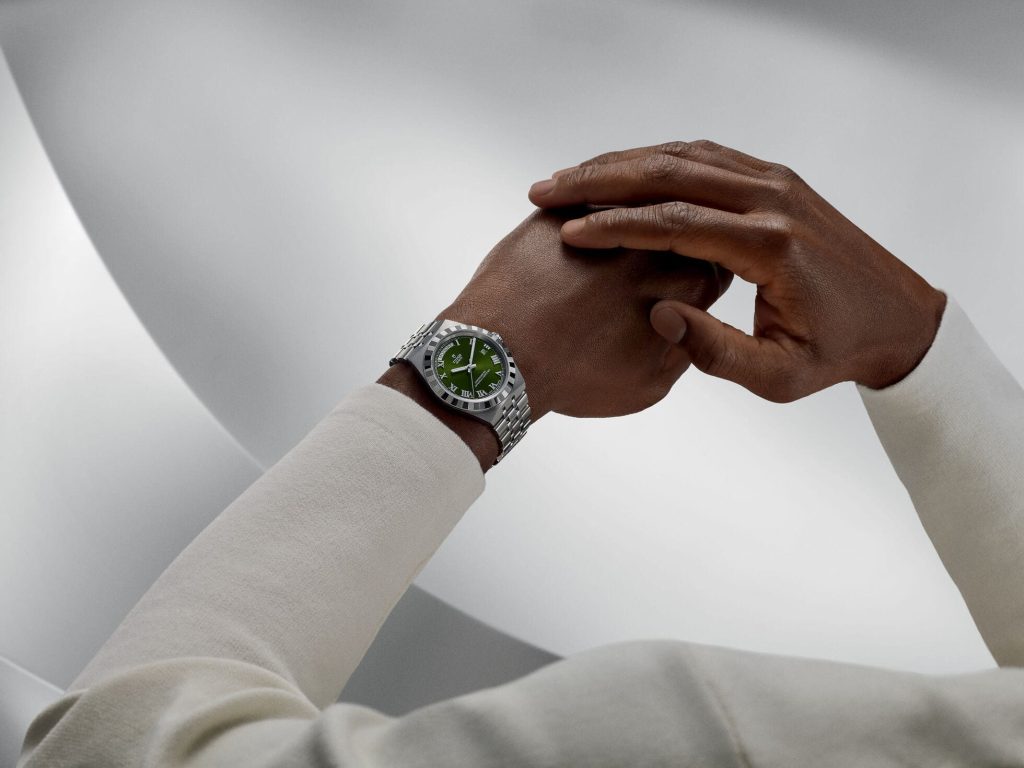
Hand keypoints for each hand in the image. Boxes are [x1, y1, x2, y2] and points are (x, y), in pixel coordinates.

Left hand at [440, 208, 729, 418]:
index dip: (694, 274)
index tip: (673, 289)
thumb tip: (690, 326)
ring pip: (627, 206)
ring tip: (599, 265)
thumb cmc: (573, 375)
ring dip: (623, 222)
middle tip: (636, 276)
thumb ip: (683, 346)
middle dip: (664, 244)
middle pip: (674, 228)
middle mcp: (654, 239)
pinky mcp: (560, 209)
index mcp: (687, 280)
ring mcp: (605, 216)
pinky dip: (579, 216)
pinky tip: (568, 245)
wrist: (504, 356)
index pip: (712, 262)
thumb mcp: (649, 384)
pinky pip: (579, 200)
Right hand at [529, 140, 945, 400]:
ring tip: (571, 179)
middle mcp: (773, 200)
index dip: (613, 226)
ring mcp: (776, 182)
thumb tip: (658, 314)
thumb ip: (715, 351)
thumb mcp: (778, 375)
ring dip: (622, 163)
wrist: (898, 317)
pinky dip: (656, 160)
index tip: (567, 233)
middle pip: (669, 173)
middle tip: (547, 190)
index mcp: (770, 246)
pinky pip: (705, 156)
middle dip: (600, 181)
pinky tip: (621, 174)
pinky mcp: (776, 180)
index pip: (673, 223)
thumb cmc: (838, 350)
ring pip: (683, 155)